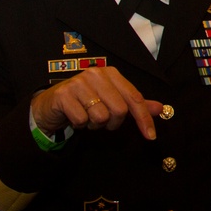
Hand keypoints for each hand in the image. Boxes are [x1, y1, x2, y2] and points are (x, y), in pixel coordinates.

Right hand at [30, 67, 163, 140]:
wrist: (51, 104)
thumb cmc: (85, 102)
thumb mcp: (112, 101)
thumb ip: (135, 104)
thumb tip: (160, 108)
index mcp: (111, 73)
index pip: (135, 97)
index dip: (144, 118)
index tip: (150, 136)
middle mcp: (96, 74)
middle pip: (119, 110)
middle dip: (113, 123)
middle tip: (102, 121)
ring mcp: (79, 82)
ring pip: (101, 116)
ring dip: (95, 125)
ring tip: (87, 117)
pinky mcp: (64, 94)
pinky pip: (82, 120)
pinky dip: (80, 125)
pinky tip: (74, 117)